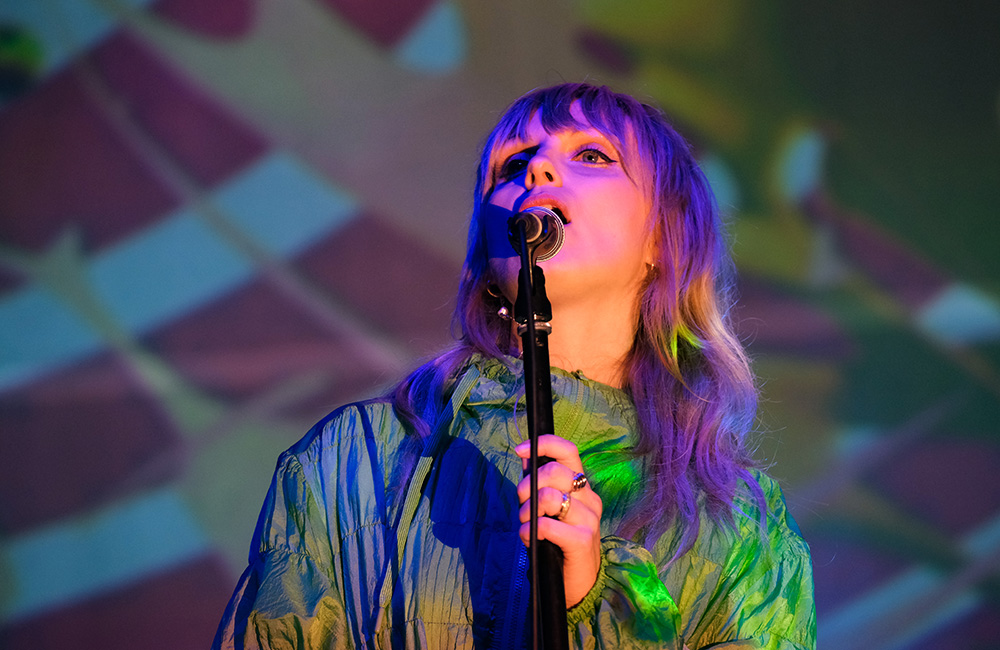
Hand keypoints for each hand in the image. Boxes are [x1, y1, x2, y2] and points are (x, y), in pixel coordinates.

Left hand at [515, 435, 602, 607]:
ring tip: (526, 524)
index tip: (521, 449)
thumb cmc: (558, 543)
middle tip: (521, 504)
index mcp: (581, 487)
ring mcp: (589, 519)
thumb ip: (537, 482)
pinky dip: (530, 530)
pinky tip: (528, 538)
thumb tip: (525, 456)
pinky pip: (548, 525)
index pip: (569, 451)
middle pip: (555, 471)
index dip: (544, 443)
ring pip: (550, 496)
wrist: (575, 584)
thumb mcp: (546, 508)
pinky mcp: (583, 541)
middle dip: (527, 484)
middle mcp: (589, 499)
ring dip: (527, 511)